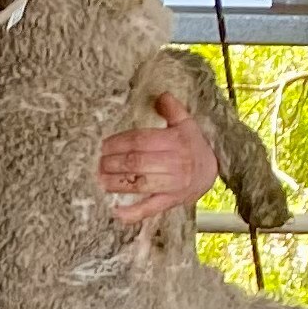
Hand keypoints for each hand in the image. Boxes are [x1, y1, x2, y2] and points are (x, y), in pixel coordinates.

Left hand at [96, 92, 216, 233]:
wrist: (210, 172)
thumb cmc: (192, 146)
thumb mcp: (186, 124)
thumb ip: (173, 109)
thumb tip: (161, 95)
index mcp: (176, 142)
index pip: (142, 141)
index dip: (119, 143)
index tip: (104, 145)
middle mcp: (175, 163)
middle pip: (137, 163)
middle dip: (113, 162)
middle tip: (97, 163)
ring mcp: (173, 185)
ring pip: (139, 184)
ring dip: (116, 182)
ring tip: (99, 179)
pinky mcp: (170, 202)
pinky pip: (149, 209)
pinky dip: (132, 213)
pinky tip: (115, 211)